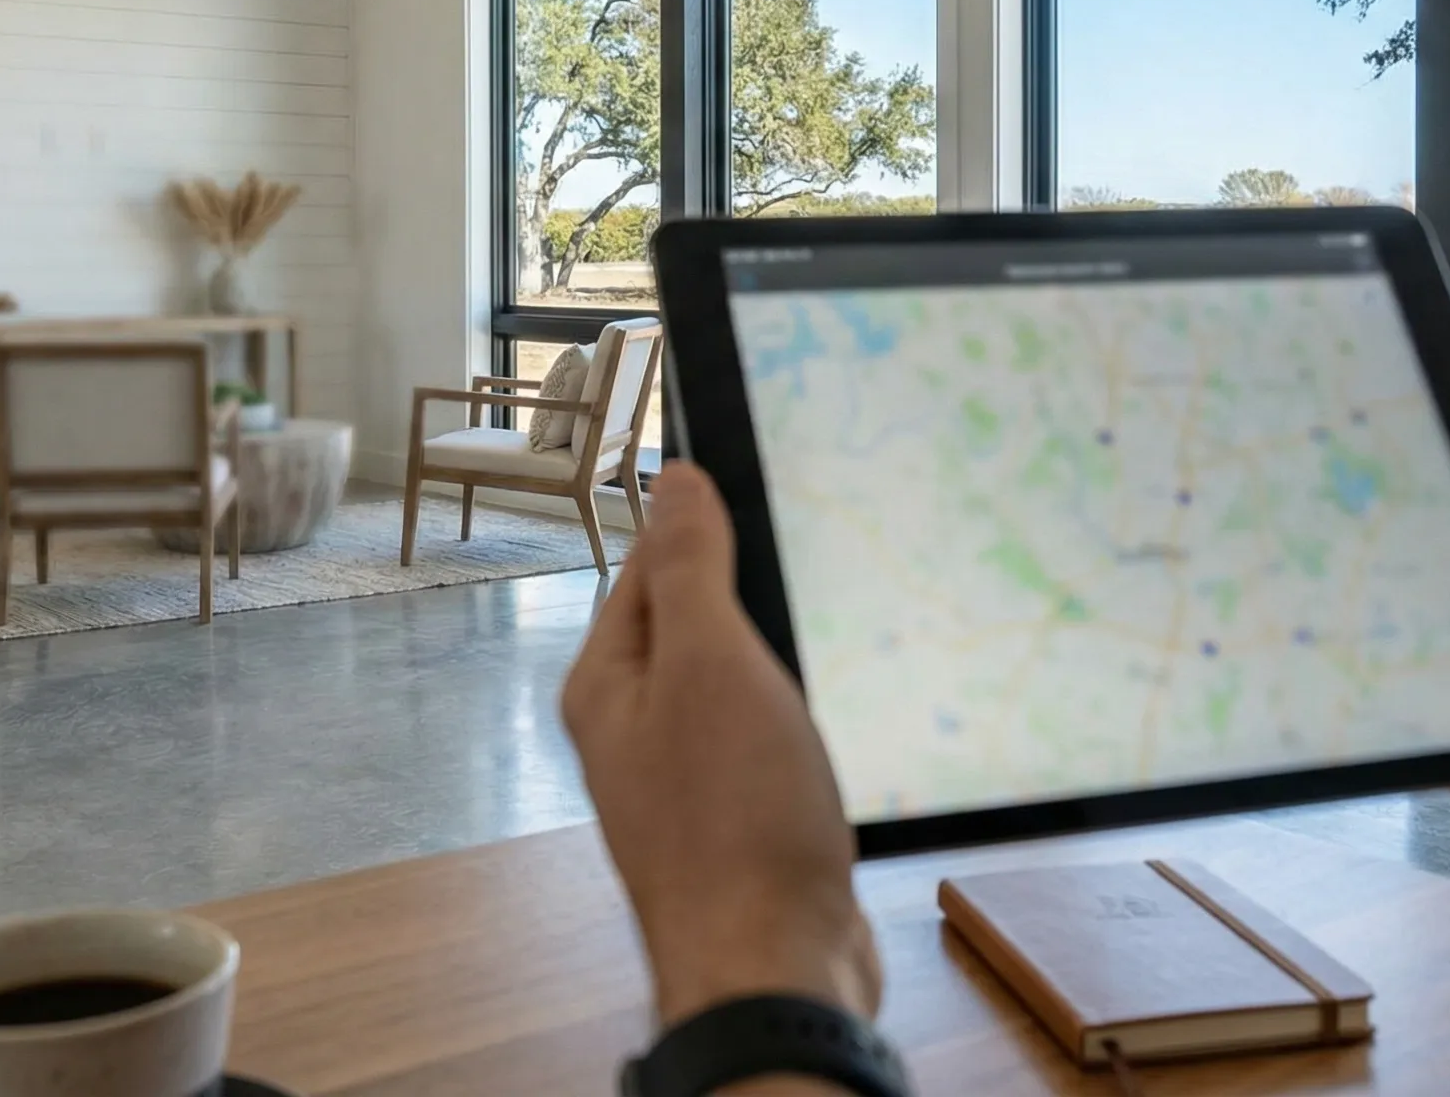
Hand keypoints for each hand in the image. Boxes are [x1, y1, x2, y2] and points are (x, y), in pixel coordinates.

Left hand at [561, 462, 881, 1026]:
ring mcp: (688, 784)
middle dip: (747, 591)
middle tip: (813, 549)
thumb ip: (691, 569)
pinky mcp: (740, 825)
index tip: (763, 483)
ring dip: (780, 659)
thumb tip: (674, 480)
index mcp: (609, 686)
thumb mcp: (711, 663)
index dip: (703, 522)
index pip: (648, 568)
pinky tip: (840, 715)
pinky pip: (766, 745)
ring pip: (735, 688)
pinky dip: (799, 721)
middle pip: (692, 627)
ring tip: (834, 625)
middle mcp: (637, 733)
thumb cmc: (732, 821)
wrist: (770, 969)